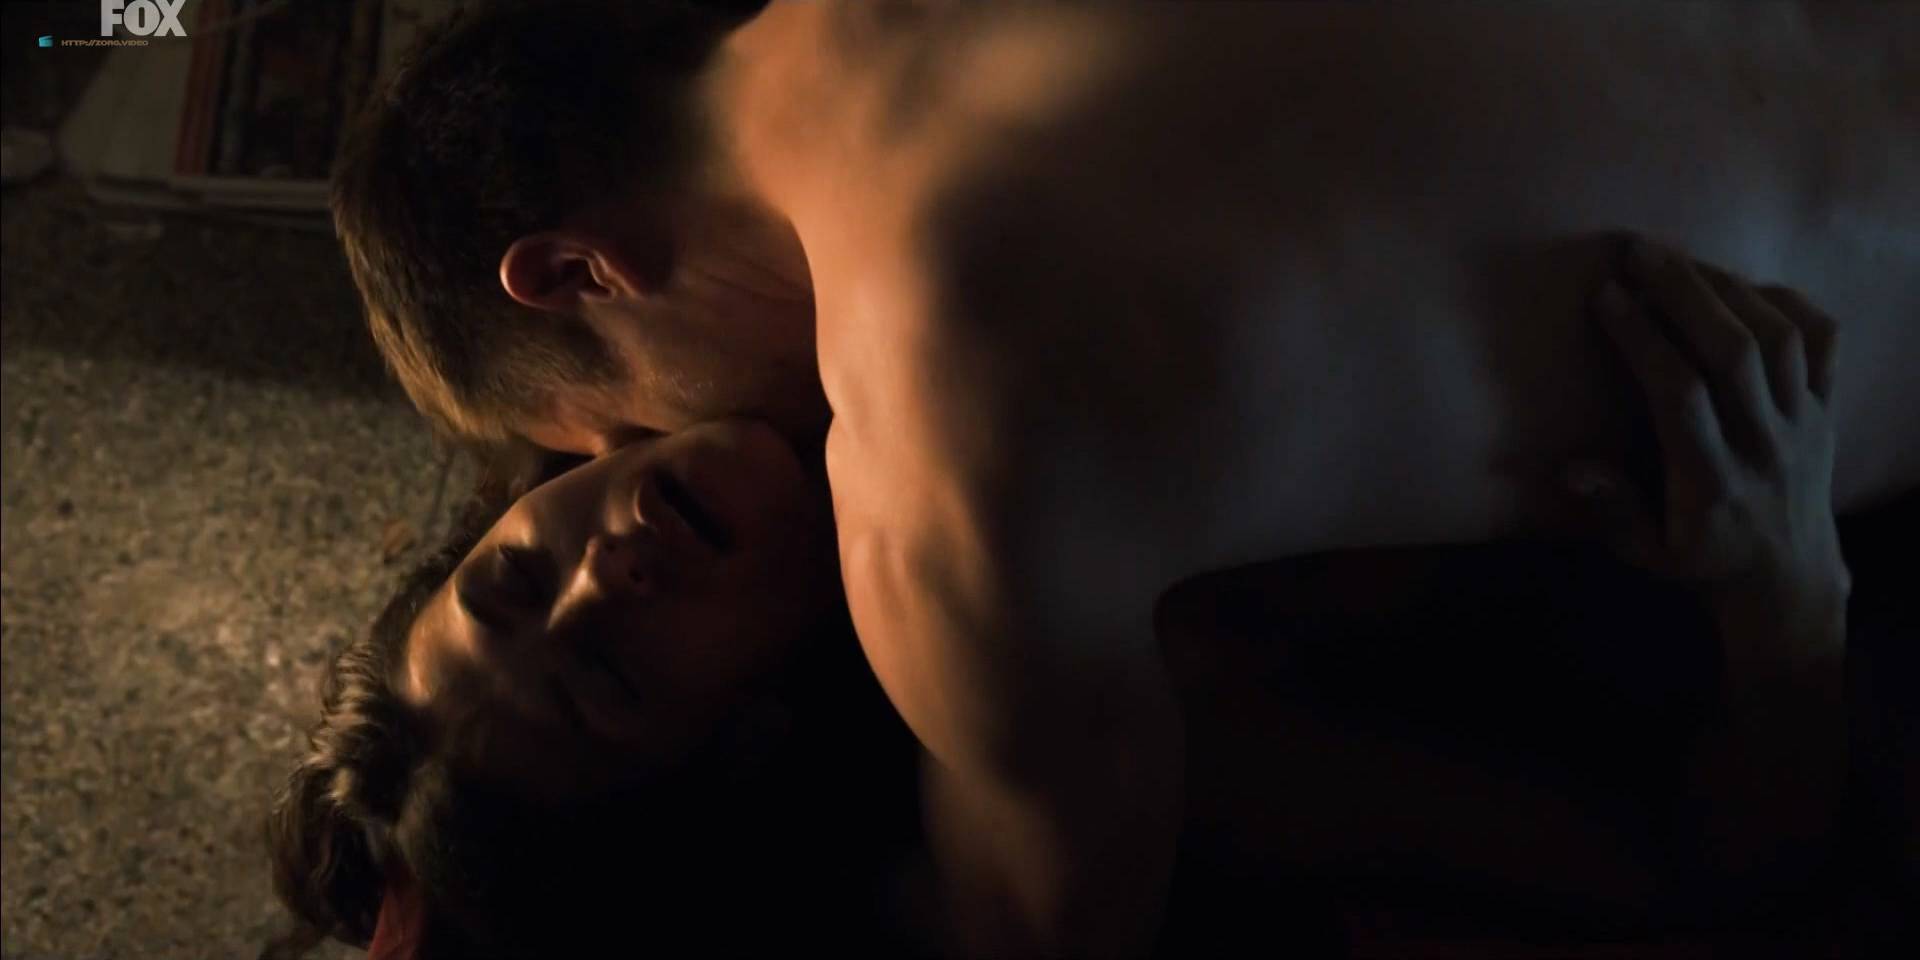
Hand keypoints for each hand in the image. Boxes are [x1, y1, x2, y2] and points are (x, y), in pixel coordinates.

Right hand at [1569, 239, 1849, 663]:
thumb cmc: (1701, 562)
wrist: (1788, 583)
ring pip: (1778, 340)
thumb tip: (1571, 469)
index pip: (1679, 394)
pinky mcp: (1827, 411)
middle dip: (1683, 292)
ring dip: (1727, 287)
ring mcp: (1803, 425)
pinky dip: (1789, 303)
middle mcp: (1764, 447)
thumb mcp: (1645, 553)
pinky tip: (1745, 285)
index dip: (1642, 338)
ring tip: (1680, 259)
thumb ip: (1612, 509)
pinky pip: (1823, 343)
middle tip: (1638, 250)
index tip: (1606, 296)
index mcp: (1713, 483)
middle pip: (1732, 351)